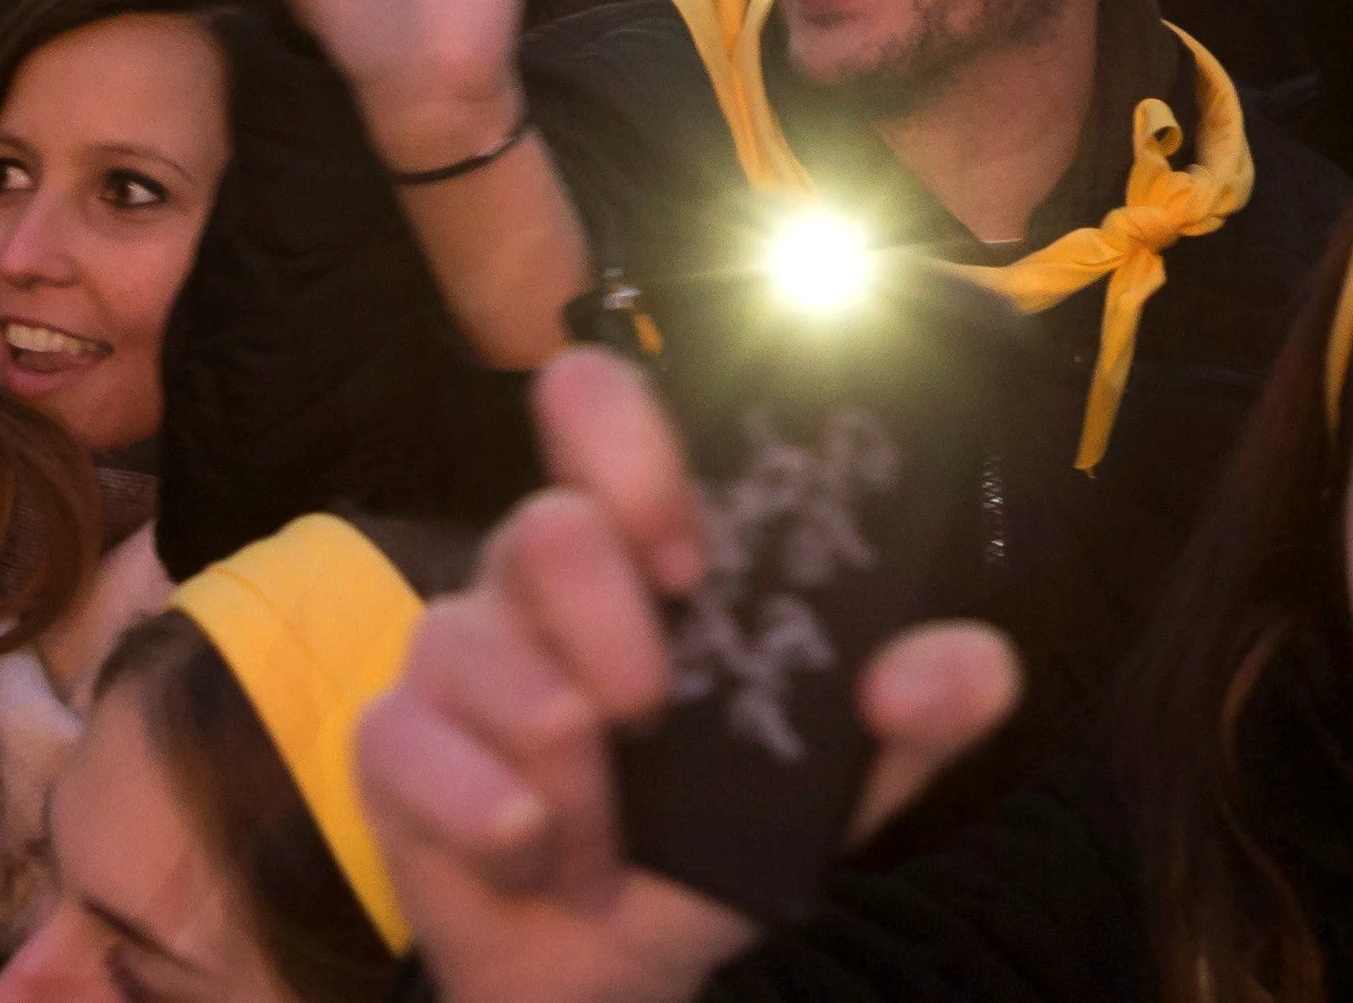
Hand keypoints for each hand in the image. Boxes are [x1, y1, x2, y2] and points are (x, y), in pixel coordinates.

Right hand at [357, 350, 1021, 1002]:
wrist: (613, 979)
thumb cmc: (712, 842)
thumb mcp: (842, 778)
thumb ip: (923, 710)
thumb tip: (963, 668)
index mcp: (632, 546)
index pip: (593, 406)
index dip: (630, 447)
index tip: (691, 557)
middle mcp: (530, 578)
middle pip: (546, 530)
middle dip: (617, 639)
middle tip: (657, 719)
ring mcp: (450, 655)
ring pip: (483, 652)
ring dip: (572, 779)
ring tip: (605, 841)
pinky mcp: (389, 741)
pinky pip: (411, 745)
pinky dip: (494, 822)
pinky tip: (535, 858)